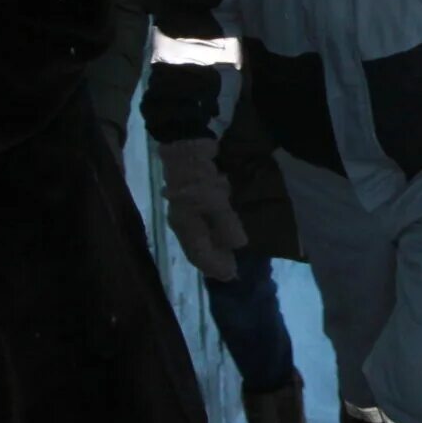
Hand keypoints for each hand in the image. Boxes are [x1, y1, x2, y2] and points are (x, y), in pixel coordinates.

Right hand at [159, 137, 247, 280]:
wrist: (185, 146)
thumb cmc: (199, 175)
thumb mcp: (215, 199)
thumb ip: (226, 223)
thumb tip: (238, 245)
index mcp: (185, 226)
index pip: (199, 254)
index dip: (215, 267)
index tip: (231, 276)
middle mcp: (183, 223)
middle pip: (198, 249)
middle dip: (214, 261)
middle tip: (232, 271)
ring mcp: (186, 212)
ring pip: (200, 238)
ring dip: (214, 249)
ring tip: (230, 256)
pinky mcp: (192, 202)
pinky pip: (202, 226)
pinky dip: (213, 234)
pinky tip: (223, 234)